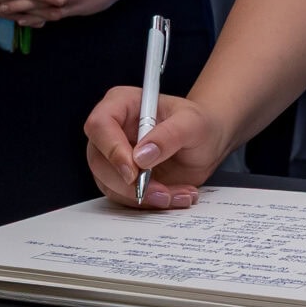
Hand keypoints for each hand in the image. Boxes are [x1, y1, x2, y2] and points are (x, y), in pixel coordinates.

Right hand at [83, 86, 225, 209]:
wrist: (206, 143)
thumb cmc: (198, 123)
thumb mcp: (192, 123)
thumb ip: (169, 135)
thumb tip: (142, 156)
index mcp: (122, 104)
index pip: (100, 124)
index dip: (112, 149)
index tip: (134, 170)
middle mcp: (112, 131)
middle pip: (99, 160)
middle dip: (128, 183)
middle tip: (160, 190)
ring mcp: (114, 157)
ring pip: (109, 184)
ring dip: (142, 197)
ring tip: (175, 194)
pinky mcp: (122, 179)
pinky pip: (124, 198)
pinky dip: (149, 203)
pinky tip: (174, 197)